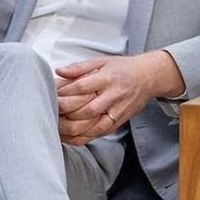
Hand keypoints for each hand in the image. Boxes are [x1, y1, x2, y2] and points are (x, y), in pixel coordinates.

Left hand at [55, 51, 183, 144]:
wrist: (149, 77)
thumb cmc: (123, 68)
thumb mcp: (102, 61)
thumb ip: (79, 67)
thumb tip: (59, 72)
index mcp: (108, 77)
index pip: (82, 87)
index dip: (65, 93)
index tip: (52, 95)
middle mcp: (114, 95)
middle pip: (87, 110)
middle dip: (66, 114)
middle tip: (50, 114)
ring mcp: (118, 110)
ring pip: (94, 126)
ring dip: (73, 130)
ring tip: (57, 128)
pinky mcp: (120, 121)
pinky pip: (100, 133)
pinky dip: (83, 137)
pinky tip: (70, 136)